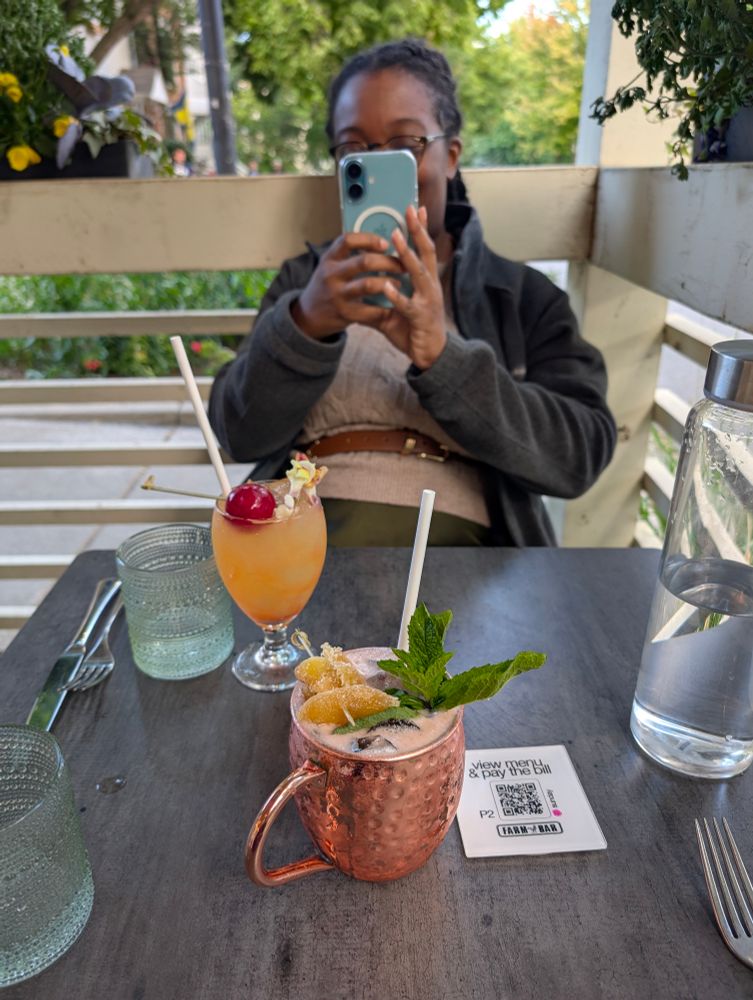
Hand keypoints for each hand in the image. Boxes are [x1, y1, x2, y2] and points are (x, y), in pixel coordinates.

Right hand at [291, 232, 403, 339]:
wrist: (309, 316)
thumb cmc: (327, 287)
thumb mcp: (331, 267)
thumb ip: (349, 256)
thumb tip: (380, 243)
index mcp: (329, 259)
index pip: (348, 240)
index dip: (369, 239)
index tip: (385, 243)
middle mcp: (331, 275)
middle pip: (364, 262)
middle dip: (388, 262)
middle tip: (402, 264)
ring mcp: (337, 295)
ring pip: (368, 284)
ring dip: (388, 283)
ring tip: (398, 283)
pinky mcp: (344, 314)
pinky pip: (369, 310)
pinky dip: (384, 307)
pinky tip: (393, 304)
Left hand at [375, 205, 447, 369]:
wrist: (431, 355)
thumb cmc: (415, 329)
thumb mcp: (399, 308)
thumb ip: (384, 295)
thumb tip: (365, 286)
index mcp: (426, 281)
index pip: (426, 249)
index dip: (421, 229)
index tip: (416, 209)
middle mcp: (430, 286)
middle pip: (427, 252)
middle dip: (418, 230)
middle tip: (410, 210)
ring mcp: (427, 300)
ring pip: (417, 273)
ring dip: (406, 254)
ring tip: (395, 238)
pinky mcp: (420, 317)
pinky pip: (407, 305)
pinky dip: (396, 295)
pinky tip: (386, 286)